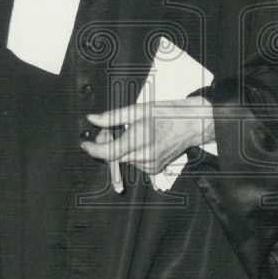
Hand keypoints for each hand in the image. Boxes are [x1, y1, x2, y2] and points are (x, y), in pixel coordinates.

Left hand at [81, 97, 214, 175]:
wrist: (193, 124)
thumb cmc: (168, 113)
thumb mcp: (138, 109)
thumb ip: (112, 117)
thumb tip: (93, 119)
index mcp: (139, 139)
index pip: (108, 152)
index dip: (93, 149)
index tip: (85, 144)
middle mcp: (144, 156)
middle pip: (114, 156)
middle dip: (108, 143)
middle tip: (112, 128)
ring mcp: (150, 165)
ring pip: (124, 159)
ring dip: (121, 148)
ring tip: (132, 132)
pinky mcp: (154, 169)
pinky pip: (135, 162)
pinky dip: (133, 153)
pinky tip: (142, 141)